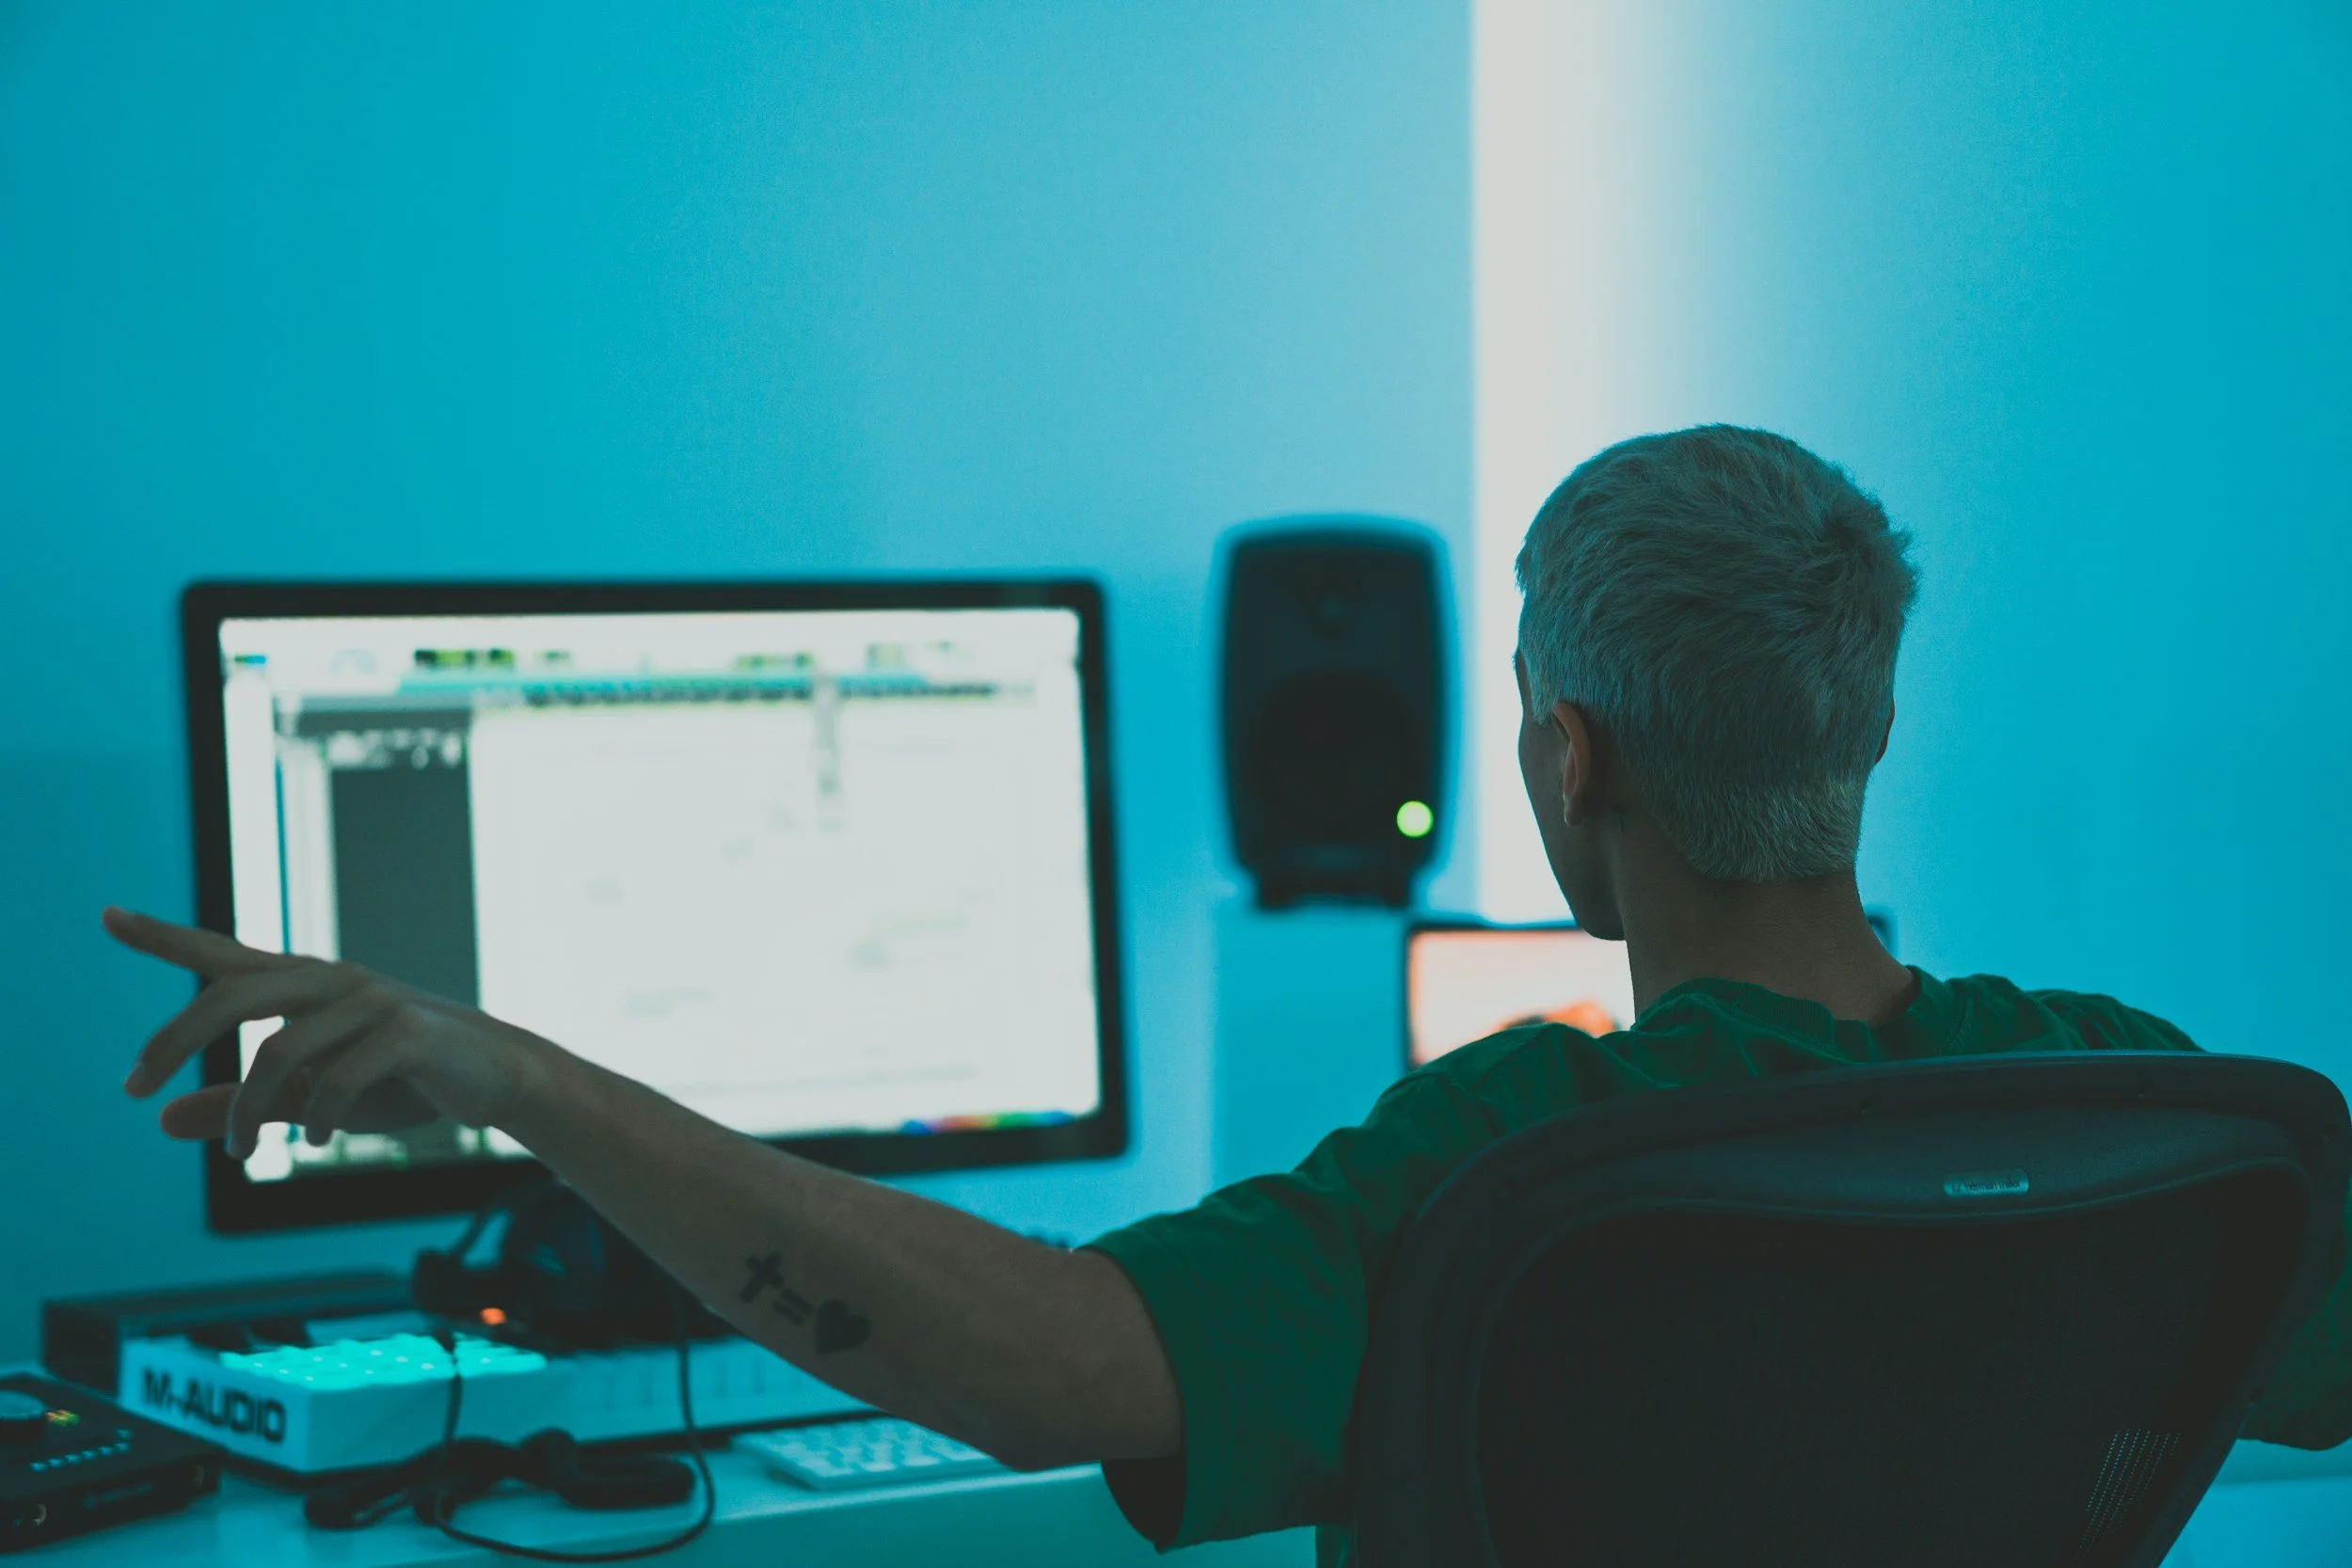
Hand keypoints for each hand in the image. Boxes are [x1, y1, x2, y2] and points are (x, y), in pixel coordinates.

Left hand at [105, 907, 558, 1158]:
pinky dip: (319, 1116)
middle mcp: (333, 980)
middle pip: (230, 995)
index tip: (106, 915)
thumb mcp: (310, 1099)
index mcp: (306, 986)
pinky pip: (340, 1076)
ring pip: (278, 1050)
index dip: (163, 937)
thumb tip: (160, 1122)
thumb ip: (240, 1106)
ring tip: (244, 1154)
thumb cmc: (403, 1082)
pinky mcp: (409, 1030)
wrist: (499, 1079)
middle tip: (133, 1089)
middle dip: (174, 1039)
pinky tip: (318, 1142)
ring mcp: (372, 1000)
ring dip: (248, 1111)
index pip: (223, 954)